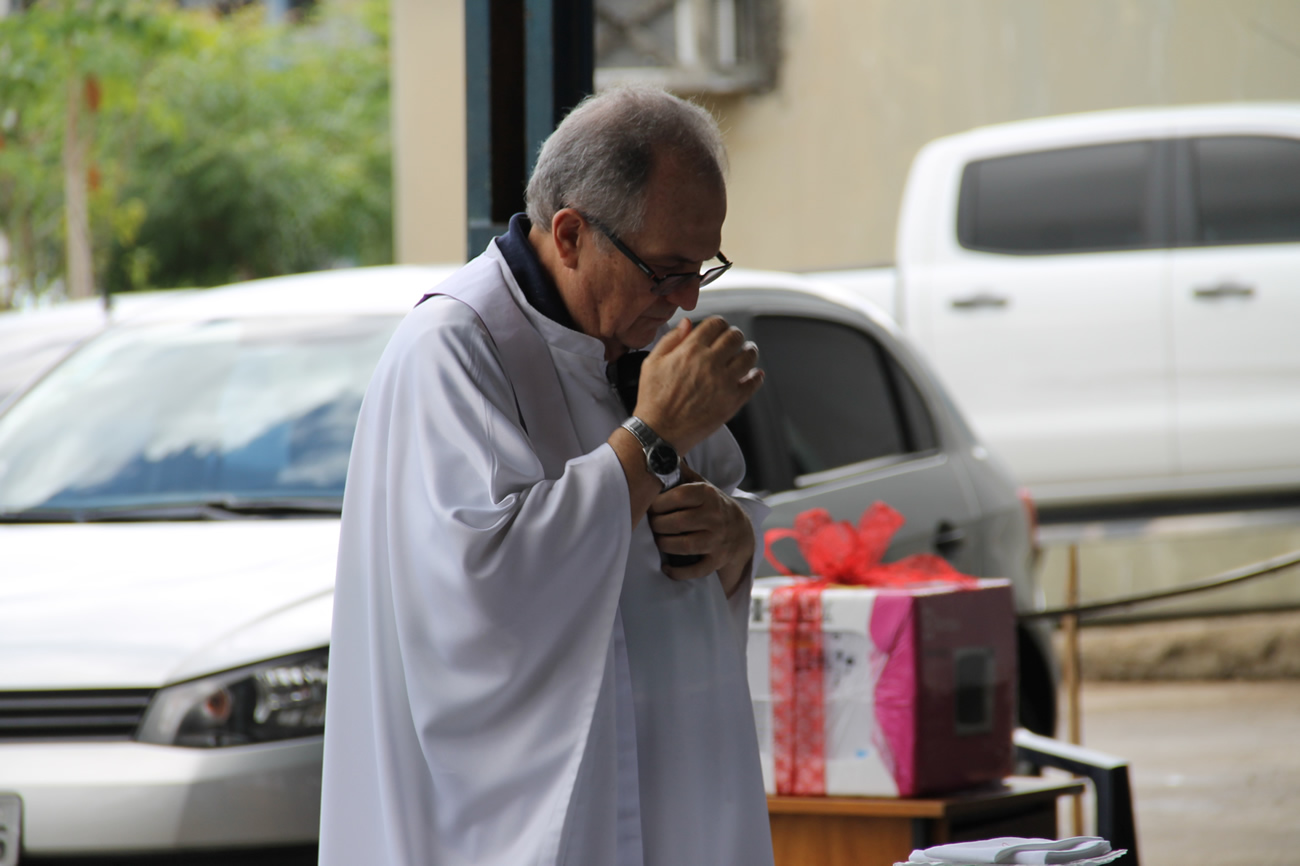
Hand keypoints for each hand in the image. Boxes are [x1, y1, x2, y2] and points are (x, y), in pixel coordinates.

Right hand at [633, 317, 762, 454]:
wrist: (659, 432)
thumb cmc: (653, 400)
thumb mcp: (652, 363)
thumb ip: (671, 340)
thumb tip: (687, 324)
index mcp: (690, 350)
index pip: (716, 324)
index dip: (719, 324)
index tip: (719, 329)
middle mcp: (709, 363)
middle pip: (735, 336)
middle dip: (735, 335)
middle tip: (734, 340)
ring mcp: (723, 382)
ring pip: (749, 356)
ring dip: (749, 351)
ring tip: (747, 353)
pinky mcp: (732, 401)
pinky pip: (753, 383)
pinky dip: (756, 376)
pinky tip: (753, 374)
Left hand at [649, 463, 755, 594]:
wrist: (742, 530)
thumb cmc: (712, 505)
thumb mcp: (702, 485)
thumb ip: (681, 473)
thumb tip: (658, 456)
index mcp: (708, 494)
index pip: (676, 497)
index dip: (657, 503)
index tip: (649, 506)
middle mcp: (714, 516)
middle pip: (676, 522)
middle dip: (657, 525)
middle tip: (652, 525)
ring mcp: (717, 540)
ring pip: (683, 545)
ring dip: (664, 544)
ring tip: (659, 540)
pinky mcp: (717, 559)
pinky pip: (695, 570)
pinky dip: (678, 572)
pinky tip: (666, 568)